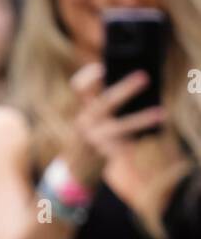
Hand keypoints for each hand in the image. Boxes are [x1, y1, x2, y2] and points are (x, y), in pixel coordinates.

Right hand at [64, 62, 166, 185]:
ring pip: (121, 127)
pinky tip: (152, 132)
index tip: (103, 68)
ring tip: (160, 114)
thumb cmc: (91, 137)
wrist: (77, 171)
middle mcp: (86, 123)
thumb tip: (134, 85)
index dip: (89, 76)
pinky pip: (127, 144)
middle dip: (126, 89)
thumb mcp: (91, 119)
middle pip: (106, 102)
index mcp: (84, 110)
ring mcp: (95, 139)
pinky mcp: (106, 154)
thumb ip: (102, 103)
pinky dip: (140, 138)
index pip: (80, 88)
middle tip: (144, 77)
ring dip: (141, 120)